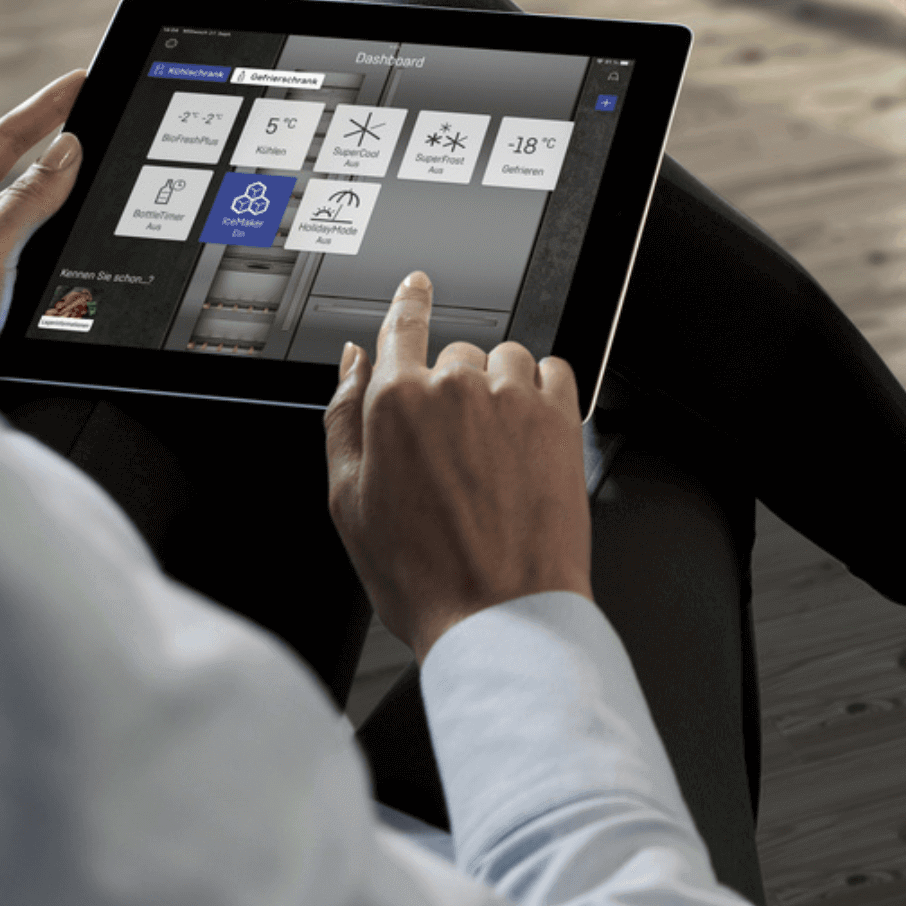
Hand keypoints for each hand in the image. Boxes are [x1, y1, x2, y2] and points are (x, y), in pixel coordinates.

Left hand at [0, 71, 85, 376]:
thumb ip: (27, 200)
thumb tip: (66, 150)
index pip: (0, 141)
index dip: (43, 107)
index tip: (79, 80)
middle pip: (12, 168)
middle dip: (52, 135)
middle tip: (93, 105)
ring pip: (23, 207)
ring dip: (57, 183)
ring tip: (95, 155)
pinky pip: (29, 242)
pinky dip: (56, 225)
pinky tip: (76, 224)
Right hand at [324, 271, 591, 663]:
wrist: (501, 617)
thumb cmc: (424, 575)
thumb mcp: (348, 502)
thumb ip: (343, 417)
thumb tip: (351, 362)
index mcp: (397, 402)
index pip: (401, 323)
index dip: (409, 301)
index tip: (418, 287)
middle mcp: (456, 387)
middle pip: (454, 354)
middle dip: (453, 390)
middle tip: (453, 453)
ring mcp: (513, 398)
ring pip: (505, 359)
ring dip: (500, 388)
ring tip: (494, 453)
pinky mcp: (562, 417)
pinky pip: (553, 371)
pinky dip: (542, 393)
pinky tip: (529, 438)